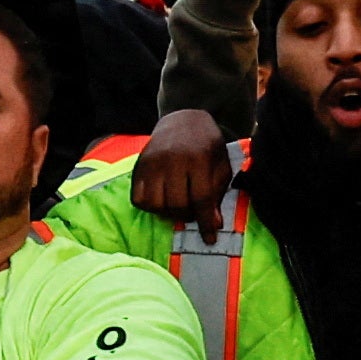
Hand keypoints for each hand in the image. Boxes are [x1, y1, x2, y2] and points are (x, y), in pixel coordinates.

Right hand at [130, 108, 234, 223]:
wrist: (183, 119)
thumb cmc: (207, 146)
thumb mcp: (221, 166)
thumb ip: (217, 194)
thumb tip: (214, 224)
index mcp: (198, 159)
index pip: (201, 199)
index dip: (206, 223)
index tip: (209, 240)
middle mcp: (172, 160)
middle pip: (177, 204)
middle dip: (187, 215)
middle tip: (193, 211)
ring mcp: (152, 162)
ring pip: (156, 204)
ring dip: (168, 212)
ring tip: (177, 204)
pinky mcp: (139, 165)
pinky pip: (139, 199)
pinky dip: (150, 205)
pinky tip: (161, 198)